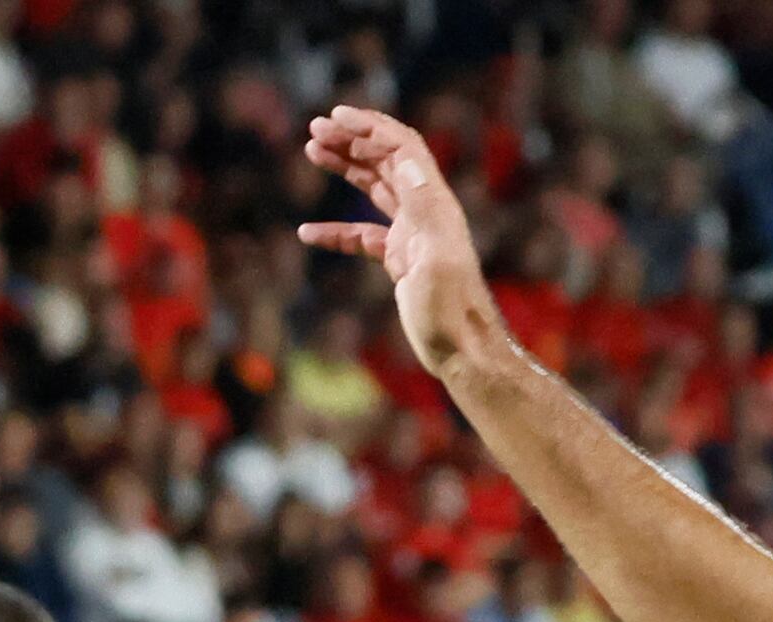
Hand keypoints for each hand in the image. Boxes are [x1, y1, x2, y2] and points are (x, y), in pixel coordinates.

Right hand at [299, 107, 502, 375]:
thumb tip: (404, 157)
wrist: (464, 354)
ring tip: (312, 151)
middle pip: (387, 162)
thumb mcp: (438, 257)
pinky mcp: (401, 261)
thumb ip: (424, 208)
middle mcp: (425, 213)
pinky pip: (363, 235)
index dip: (370, 127)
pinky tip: (308, 233)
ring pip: (375, 189)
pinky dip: (337, 230)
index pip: (402, 149)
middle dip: (352, 141)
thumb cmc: (452, 312)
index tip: (334, 116)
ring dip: (346, 167)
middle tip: (314, 129)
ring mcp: (412, 236)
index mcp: (434, 205)